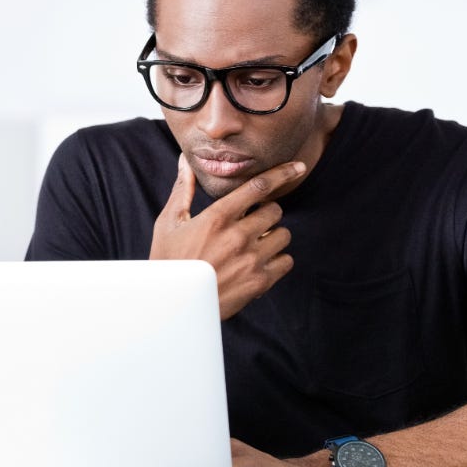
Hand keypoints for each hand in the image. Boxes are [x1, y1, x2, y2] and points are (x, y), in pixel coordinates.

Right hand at [150, 155, 304, 319]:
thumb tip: (186, 160)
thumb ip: (183, 190)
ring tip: (255, 244)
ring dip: (273, 236)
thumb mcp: (169, 223)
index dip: (282, 173)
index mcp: (217, 217)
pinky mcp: (259, 282)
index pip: (259, 186)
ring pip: (284, 235)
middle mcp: (238, 236)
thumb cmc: (168, 261)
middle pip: (275, 210)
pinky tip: (259, 263)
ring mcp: (251, 260)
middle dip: (266, 213)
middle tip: (252, 222)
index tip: (298, 166)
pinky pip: (286, 261)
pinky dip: (277, 260)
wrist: (171, 305)